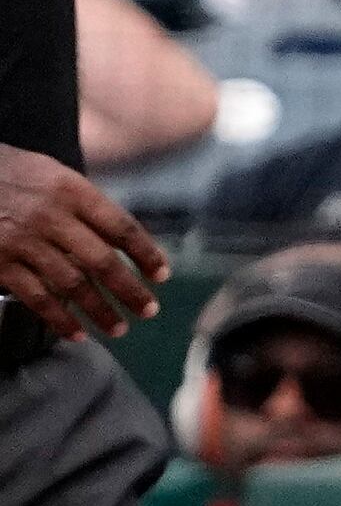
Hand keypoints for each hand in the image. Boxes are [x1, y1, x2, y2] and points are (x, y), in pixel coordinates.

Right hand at [0, 145, 161, 337]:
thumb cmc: (9, 174)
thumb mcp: (50, 174)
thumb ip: (84, 203)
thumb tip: (120, 239)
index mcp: (70, 190)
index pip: (121, 228)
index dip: (146, 255)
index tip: (161, 275)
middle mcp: (50, 216)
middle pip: (103, 262)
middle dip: (130, 291)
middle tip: (149, 310)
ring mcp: (23, 241)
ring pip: (73, 285)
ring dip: (100, 311)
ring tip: (119, 327)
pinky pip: (37, 298)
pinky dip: (60, 319)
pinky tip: (77, 332)